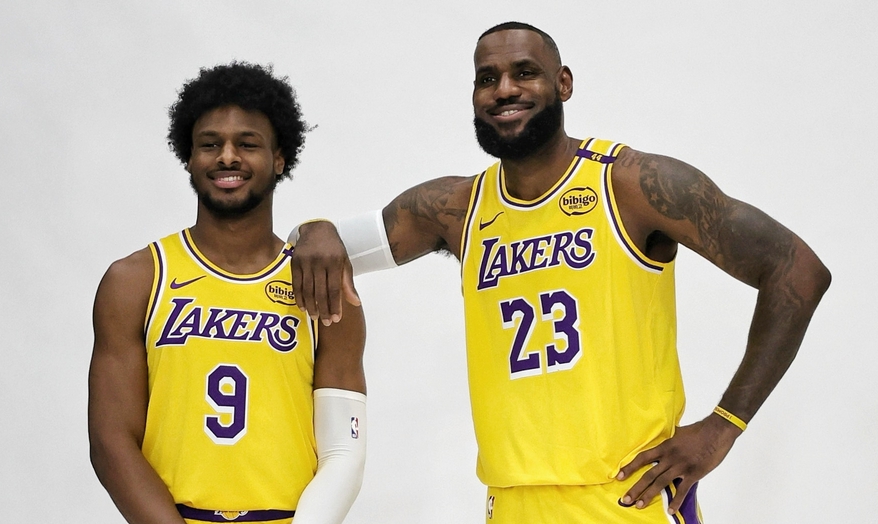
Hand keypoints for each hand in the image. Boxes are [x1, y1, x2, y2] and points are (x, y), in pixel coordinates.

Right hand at [291, 221, 359, 324]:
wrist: (317, 229)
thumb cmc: (333, 248)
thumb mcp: (344, 262)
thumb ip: (348, 283)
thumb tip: (355, 303)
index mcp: (334, 262)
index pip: (335, 289)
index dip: (335, 305)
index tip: (337, 318)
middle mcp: (319, 262)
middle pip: (321, 292)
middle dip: (324, 310)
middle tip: (327, 322)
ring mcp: (305, 262)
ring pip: (307, 290)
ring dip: (311, 306)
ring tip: (315, 318)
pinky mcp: (294, 263)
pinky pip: (296, 284)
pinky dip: (299, 298)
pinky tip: (303, 307)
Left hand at [616, 414, 740, 514]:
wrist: (717, 431)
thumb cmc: (698, 430)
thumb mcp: (678, 433)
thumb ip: (668, 439)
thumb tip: (661, 439)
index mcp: (665, 447)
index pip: (642, 458)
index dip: (629, 467)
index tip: (618, 477)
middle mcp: (669, 457)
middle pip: (648, 474)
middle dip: (635, 488)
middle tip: (625, 499)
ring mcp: (681, 466)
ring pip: (660, 483)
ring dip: (649, 495)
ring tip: (639, 505)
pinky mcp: (694, 473)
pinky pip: (682, 490)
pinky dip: (676, 501)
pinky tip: (670, 510)